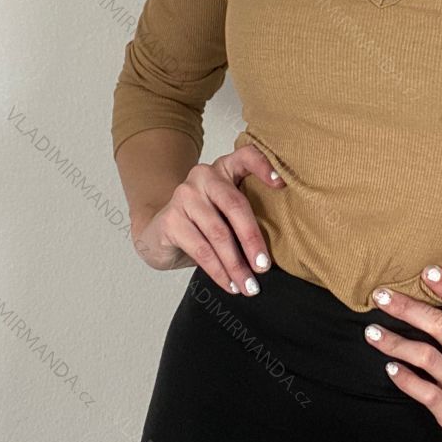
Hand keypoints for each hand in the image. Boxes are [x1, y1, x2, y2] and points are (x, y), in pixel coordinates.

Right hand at [133, 144, 283, 294]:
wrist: (159, 234)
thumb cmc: (204, 224)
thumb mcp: (227, 213)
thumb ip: (246, 215)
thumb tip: (277, 250)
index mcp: (225, 168)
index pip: (247, 156)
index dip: (265, 167)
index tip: (282, 185)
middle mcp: (204, 176)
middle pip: (235, 205)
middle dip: (252, 239)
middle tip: (264, 267)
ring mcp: (184, 196)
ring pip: (218, 233)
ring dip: (236, 264)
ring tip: (249, 286)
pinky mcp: (170, 219)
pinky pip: (201, 250)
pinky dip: (218, 271)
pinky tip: (229, 284)